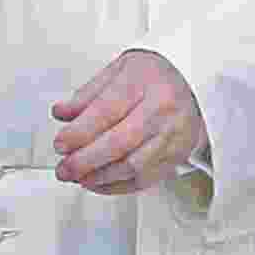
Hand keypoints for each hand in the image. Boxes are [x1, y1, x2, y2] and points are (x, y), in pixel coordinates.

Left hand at [51, 49, 207, 194]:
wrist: (194, 79)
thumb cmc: (155, 72)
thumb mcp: (120, 69)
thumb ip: (89, 93)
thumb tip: (62, 113)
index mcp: (143, 81)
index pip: (106, 111)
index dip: (80, 131)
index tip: (60, 143)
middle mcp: (161, 109)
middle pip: (119, 142)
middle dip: (85, 160)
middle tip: (64, 167)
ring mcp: (172, 135)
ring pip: (132, 166)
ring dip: (99, 176)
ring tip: (77, 177)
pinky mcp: (177, 155)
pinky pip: (145, 179)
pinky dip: (118, 185)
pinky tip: (99, 182)